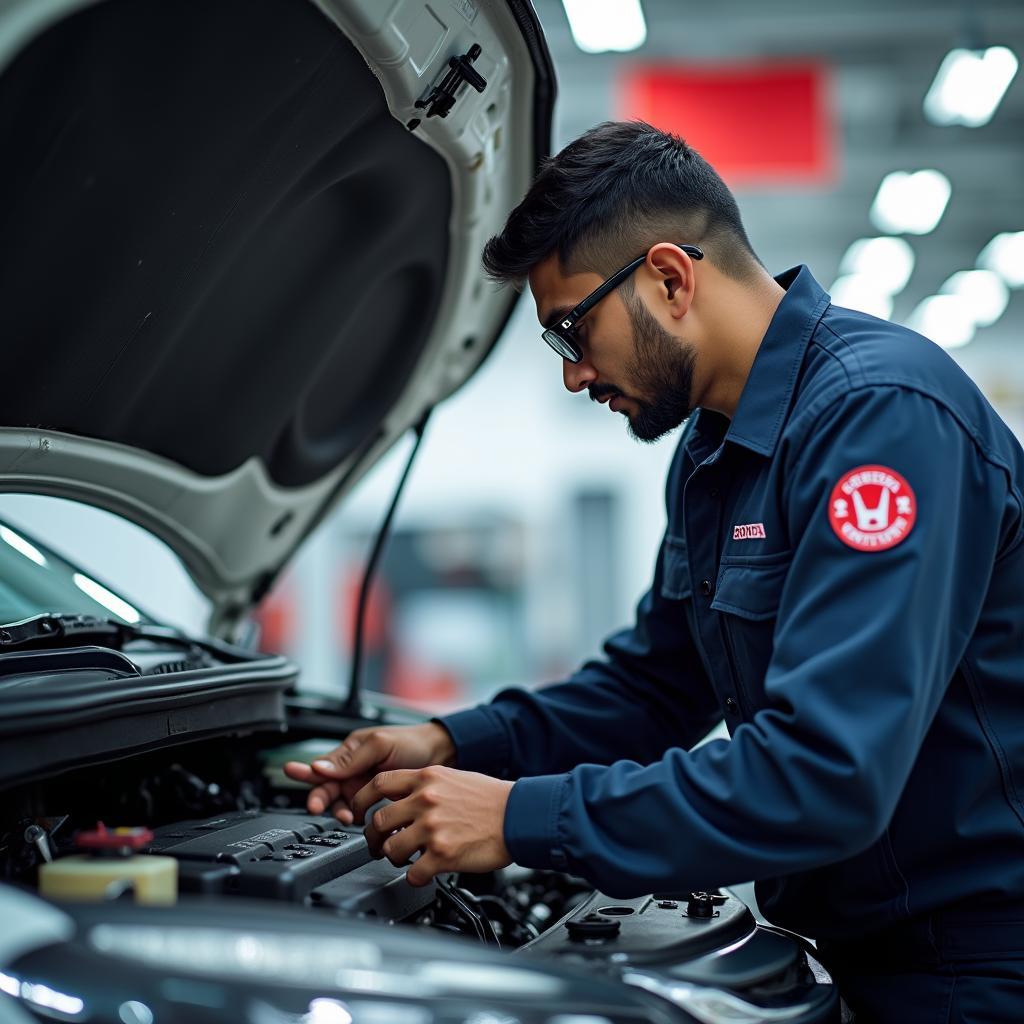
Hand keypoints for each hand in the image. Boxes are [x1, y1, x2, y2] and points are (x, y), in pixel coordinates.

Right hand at [282, 722, 455, 823]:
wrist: (441, 755)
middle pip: (326, 789)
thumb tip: (320, 767)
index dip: (305, 772)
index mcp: (350, 752)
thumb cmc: (412, 742)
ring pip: (341, 804)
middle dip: (319, 799)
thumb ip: (351, 759)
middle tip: (317, 807)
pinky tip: (360, 822)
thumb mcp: (380, 744)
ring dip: (339, 811)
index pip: (321, 765)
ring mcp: (364, 788)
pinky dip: (358, 820)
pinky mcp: (377, 802)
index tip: (292, 774)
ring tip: (347, 816)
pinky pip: (360, 814)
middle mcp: (353, 771)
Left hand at [352, 766, 513, 886]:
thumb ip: (425, 785)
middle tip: (377, 844)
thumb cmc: (490, 799)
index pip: (379, 784)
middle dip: (373, 837)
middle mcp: (426, 800)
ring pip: (391, 848)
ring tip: (403, 859)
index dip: (361, 800)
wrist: (518, 815)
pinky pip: (413, 873)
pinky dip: (414, 877)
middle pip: (379, 820)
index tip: (358, 811)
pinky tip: (422, 874)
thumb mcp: (453, 778)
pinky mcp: (442, 854)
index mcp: (427, 778)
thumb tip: (400, 797)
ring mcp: (432, 827)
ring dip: (393, 858)